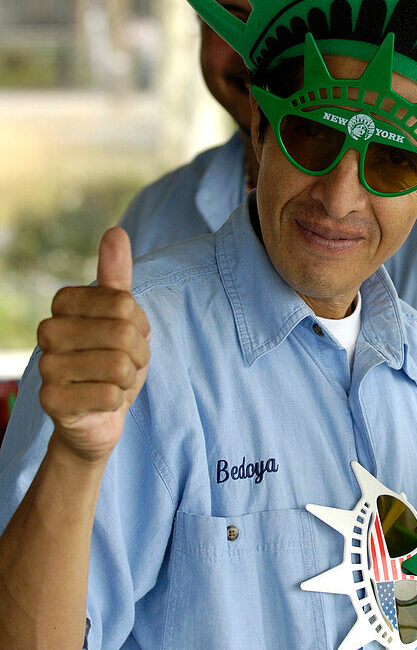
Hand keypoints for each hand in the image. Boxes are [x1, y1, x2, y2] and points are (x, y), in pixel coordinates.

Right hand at [37, 228, 149, 464]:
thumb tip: (115, 232)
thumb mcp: (122, 318)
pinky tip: (103, 402)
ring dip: (129, 379)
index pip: (122, 301)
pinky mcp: (50, 401)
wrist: (97, 417)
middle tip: (127, 364)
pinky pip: (108, 394)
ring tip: (115, 382)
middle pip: (121, 333)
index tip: (130, 335)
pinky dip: (117, 400)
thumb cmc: (112, 360)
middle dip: (138, 354)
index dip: (138, 323)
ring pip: (117, 365)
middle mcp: (47, 331)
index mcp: (64, 304)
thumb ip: (116, 276)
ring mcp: (46, 367)